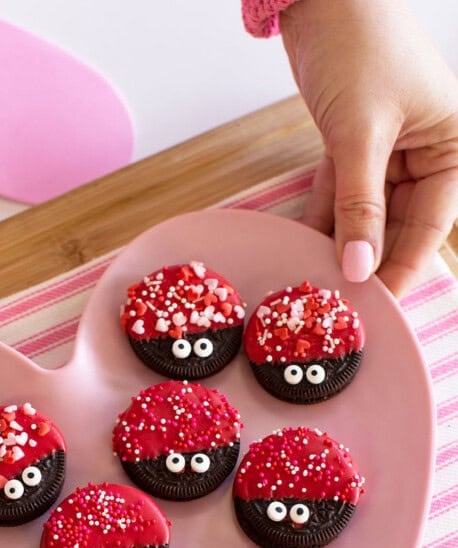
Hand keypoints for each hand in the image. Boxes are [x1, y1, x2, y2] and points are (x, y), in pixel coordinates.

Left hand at [280, 0, 457, 297]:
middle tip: (340, 302)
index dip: (401, 267)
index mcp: (453, 146)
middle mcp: (428, 151)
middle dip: (367, 260)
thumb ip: (359, 205)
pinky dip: (322, 216)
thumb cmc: (358, 45)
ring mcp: (390, 149)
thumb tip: (360, 267)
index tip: (376, 305)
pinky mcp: (354, 143)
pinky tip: (302, 246)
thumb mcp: (361, 134)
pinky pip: (340, 193)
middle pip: (398, 225)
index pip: (430, 225)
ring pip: (366, 213)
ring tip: (316, 280)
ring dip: (341, 243)